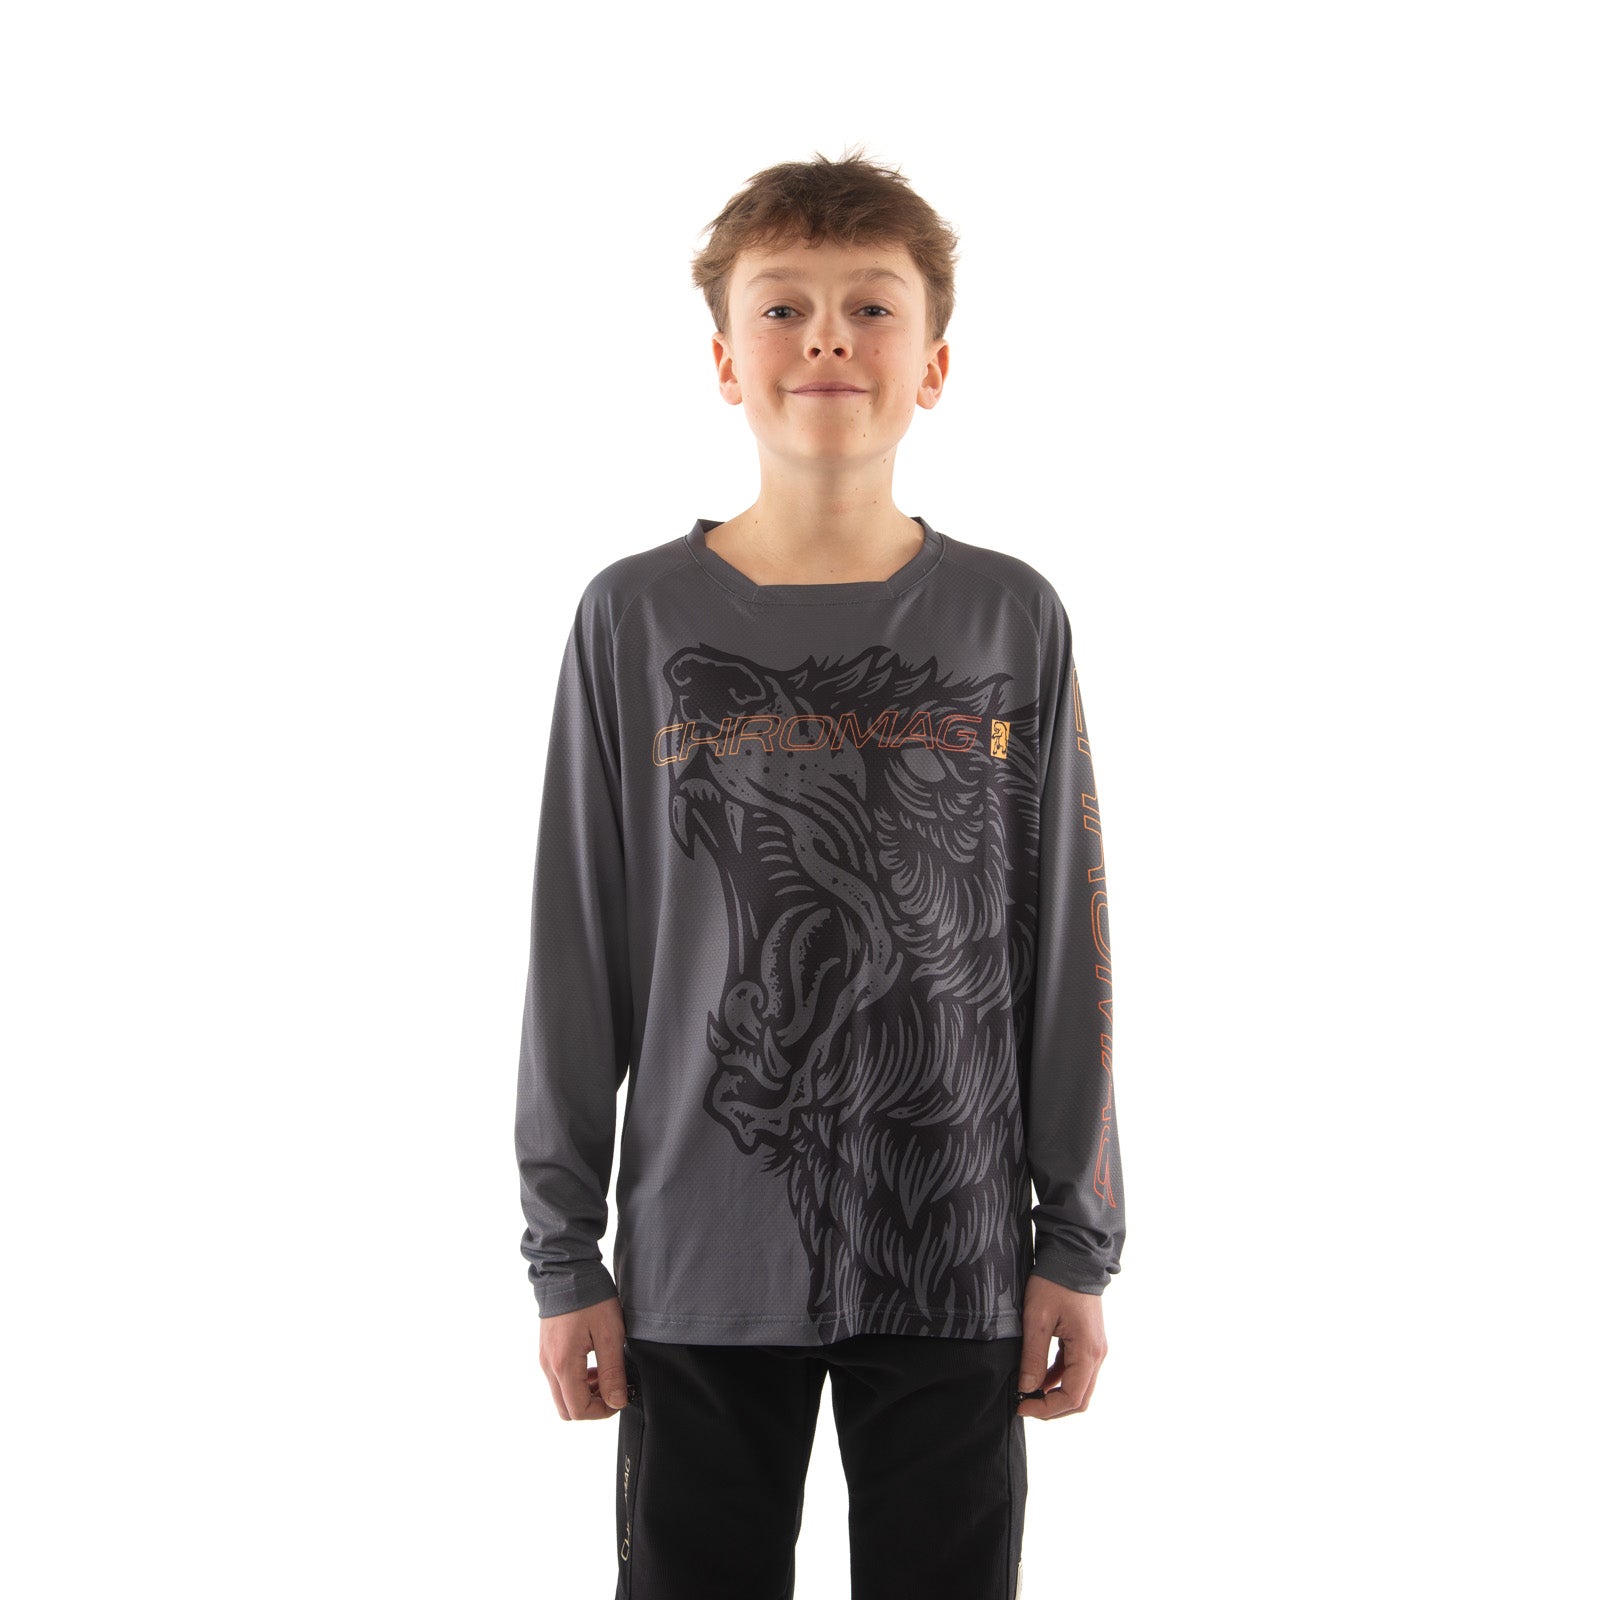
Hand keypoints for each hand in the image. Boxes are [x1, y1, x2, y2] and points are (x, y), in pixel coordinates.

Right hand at [539, 1294, 629, 1419]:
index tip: (620, 1395)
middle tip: (612, 1387)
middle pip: (566, 1408)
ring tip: (604, 1373)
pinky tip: (592, 1362)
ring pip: (561, 1394)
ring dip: (583, 1393)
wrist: (567, 1269)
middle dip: (591, 1406)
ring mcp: (544, 1357)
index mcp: (563, 1364)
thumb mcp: (610, 1334)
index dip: (603, 1411)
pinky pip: (557, 1378)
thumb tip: (617, 1401)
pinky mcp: (546, 1349)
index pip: (579, 1410)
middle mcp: (548, 1365)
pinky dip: (575, 1380)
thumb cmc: (590, 1297)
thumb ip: (612, 1372)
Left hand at [1015, 1273, 1107, 1418]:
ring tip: (1027, 1391)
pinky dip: (1058, 1379)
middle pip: (1079, 1398)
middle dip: (1051, 1407)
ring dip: (1055, 1395)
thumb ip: (1033, 1357)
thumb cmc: (1055, 1282)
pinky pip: (1075, 1370)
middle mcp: (1097, 1354)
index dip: (1046, 1409)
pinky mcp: (1088, 1341)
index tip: (1021, 1405)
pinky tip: (1037, 1376)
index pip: (1072, 1398)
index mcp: (1088, 1351)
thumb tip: (1027, 1388)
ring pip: (1078, 1386)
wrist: (1073, 1255)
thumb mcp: (1037, 1319)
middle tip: (1024, 1403)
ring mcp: (1095, 1348)